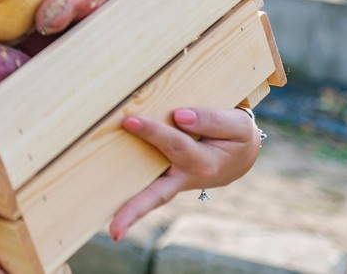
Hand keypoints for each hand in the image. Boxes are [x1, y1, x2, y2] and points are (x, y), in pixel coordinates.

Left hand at [109, 106, 261, 240]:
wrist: (240, 154)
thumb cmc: (235, 136)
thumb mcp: (237, 125)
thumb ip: (212, 120)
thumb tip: (180, 116)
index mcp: (205, 164)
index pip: (175, 146)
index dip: (154, 132)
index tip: (131, 120)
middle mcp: (185, 179)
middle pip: (158, 193)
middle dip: (136, 207)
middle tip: (115, 225)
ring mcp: (173, 182)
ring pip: (151, 198)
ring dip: (130, 213)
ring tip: (113, 230)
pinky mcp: (163, 179)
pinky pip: (146, 188)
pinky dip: (129, 199)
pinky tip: (106, 207)